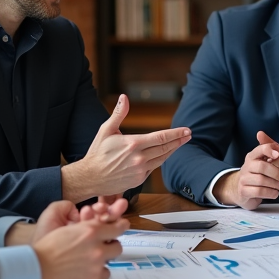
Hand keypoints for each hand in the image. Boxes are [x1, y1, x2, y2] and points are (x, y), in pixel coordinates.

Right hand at [32, 212, 130, 278]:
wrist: (37, 268)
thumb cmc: (48, 248)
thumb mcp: (69, 229)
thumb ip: (87, 228)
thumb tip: (102, 227)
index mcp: (91, 231)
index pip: (117, 228)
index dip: (119, 228)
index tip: (121, 229)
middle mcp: (97, 247)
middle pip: (118, 246)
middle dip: (110, 247)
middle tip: (101, 249)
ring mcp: (97, 264)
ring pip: (111, 261)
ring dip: (103, 261)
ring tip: (90, 262)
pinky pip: (104, 275)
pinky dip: (97, 274)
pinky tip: (86, 272)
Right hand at [62, 95, 190, 200]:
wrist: (90, 178)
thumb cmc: (97, 153)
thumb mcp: (106, 130)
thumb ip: (118, 114)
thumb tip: (124, 97)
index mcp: (133, 144)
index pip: (161, 137)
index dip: (176, 133)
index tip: (186, 130)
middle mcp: (139, 158)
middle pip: (165, 148)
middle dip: (179, 141)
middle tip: (188, 135)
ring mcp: (140, 170)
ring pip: (162, 159)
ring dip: (173, 150)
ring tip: (181, 143)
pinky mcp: (139, 180)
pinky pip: (153, 168)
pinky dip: (160, 160)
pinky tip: (164, 155)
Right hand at [212, 131, 278, 208]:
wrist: (243, 190)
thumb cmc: (258, 175)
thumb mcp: (265, 163)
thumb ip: (273, 154)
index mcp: (252, 156)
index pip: (260, 149)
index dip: (269, 150)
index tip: (278, 155)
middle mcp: (246, 166)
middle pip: (262, 166)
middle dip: (277, 173)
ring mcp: (243, 179)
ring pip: (261, 180)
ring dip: (275, 184)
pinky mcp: (244, 191)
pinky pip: (259, 191)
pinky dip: (270, 193)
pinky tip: (275, 193)